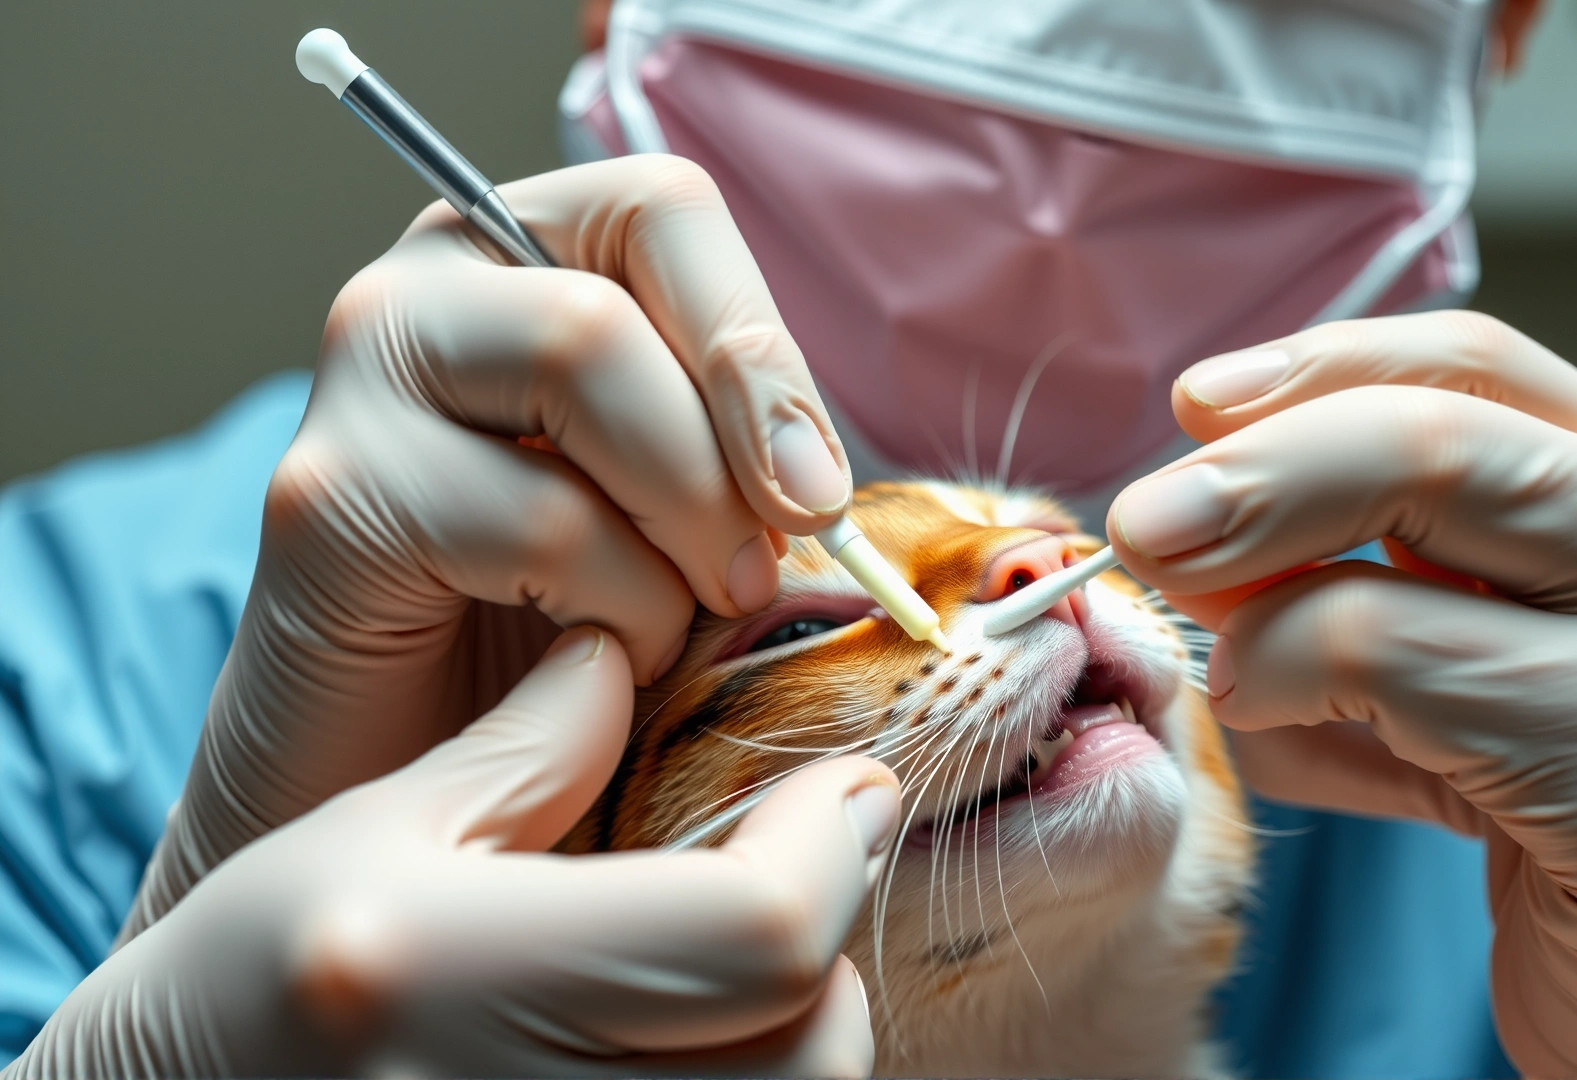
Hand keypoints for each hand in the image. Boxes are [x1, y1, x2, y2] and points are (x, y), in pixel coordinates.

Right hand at [11, 629, 899, 1077]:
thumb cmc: (243, 977)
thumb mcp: (367, 833)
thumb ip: (522, 749)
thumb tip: (631, 656)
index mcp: (460, 970)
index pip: (757, 933)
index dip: (829, 849)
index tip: (847, 783)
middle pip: (810, 1039)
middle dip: (832, 939)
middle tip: (800, 863)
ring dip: (810, 1020)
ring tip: (748, 950)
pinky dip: (761, 1077)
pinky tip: (703, 1031)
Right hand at [120, 155, 855, 938]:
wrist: (420, 781)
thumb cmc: (561, 636)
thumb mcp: (682, 518)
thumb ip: (742, 460)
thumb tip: (828, 484)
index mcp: (526, 259)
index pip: (665, 210)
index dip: (759, 350)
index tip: (817, 494)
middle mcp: (426, 287)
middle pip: (619, 293)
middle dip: (731, 446)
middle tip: (760, 574)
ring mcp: (359, 376)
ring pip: (580, 357)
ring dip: (683, 521)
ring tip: (681, 620)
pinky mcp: (327, 496)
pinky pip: (533, 515)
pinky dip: (617, 606)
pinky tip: (598, 663)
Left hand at [1109, 312, 1576, 1076]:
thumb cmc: (1557, 785)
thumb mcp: (1461, 629)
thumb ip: (1361, 549)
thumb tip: (1189, 501)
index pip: (1467, 362)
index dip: (1311, 369)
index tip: (1193, 407)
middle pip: (1424, 442)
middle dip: (1246, 478)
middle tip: (1140, 524)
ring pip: (1384, 594)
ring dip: (1253, 622)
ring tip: (1223, 667)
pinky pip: (1389, 710)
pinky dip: (1283, 701)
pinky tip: (1273, 730)